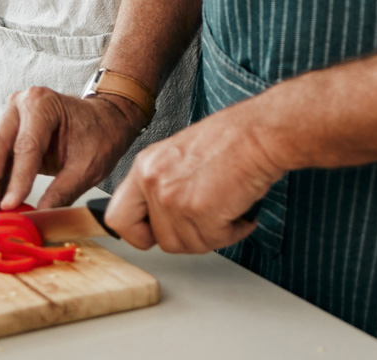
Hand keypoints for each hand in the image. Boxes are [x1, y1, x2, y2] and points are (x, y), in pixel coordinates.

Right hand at [0, 88, 143, 214]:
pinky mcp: (9, 133)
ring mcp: (12, 117)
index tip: (9, 207)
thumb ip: (62, 192)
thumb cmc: (100, 134)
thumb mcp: (88, 166)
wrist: (106, 119)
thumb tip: (39, 218)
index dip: (16, 180)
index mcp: (43, 104)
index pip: (26, 146)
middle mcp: (22, 105)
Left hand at [105, 103, 283, 253]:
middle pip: (162, 240)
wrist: (259, 132)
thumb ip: (164, 184)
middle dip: (189, 236)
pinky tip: (239, 210)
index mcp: (146, 166)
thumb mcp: (180, 154)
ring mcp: (175, 198)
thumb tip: (163, 217)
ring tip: (228, 207)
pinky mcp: (200, 211)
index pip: (118, 218)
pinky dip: (233, 231)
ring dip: (214, 233)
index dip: (139, 233)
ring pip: (189, 244)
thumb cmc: (231, 137)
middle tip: (208, 220)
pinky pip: (215, 241)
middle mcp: (154, 182)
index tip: (155, 233)